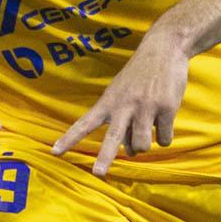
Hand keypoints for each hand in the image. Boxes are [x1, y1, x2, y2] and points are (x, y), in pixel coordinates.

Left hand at [51, 35, 188, 176]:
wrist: (164, 48)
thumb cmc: (140, 75)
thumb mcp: (123, 94)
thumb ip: (122, 123)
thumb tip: (129, 152)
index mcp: (108, 101)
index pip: (84, 123)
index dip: (69, 139)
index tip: (54, 152)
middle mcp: (124, 105)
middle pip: (112, 137)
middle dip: (105, 157)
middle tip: (98, 173)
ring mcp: (145, 107)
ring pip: (142, 145)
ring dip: (145, 144)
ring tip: (149, 126)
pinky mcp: (166, 108)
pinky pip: (164, 139)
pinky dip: (164, 135)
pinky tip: (164, 118)